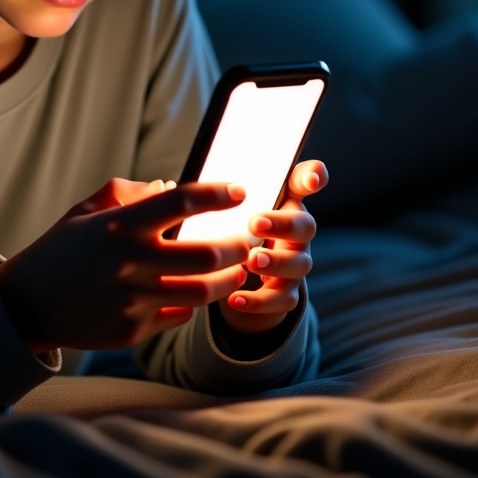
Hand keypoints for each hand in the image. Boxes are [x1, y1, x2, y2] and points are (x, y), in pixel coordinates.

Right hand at [0, 178, 251, 354]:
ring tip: (239, 269)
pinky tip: (199, 293)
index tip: (239, 190)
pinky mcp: (134, 331)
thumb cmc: (60, 249)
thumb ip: (126, 193)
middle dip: (240, 244)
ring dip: (230, 279)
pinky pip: (180, 316)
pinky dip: (194, 303)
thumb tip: (167, 185)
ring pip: (203, 292)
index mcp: (119, 226)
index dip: (217, 193)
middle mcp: (130, 263)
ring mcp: (133, 301)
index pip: (181, 201)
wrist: (26, 305)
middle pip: (207, 254)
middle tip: (251, 238)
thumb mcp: (85, 211)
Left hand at [217, 158, 328, 336]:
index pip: (305, 181)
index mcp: (282, 200)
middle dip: (283, 224)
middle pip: (305, 225)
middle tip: (254, 223)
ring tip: (250, 261)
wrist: (241, 274)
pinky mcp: (286, 292)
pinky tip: (235, 299)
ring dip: (276, 262)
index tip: (311, 178)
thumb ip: (204, 194)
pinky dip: (259, 301)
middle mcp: (295, 231)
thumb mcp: (221, 208)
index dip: (314, 176)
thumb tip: (164, 188)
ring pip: (299, 264)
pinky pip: (283, 300)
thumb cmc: (230, 228)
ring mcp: (294, 262)